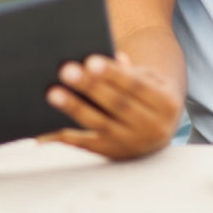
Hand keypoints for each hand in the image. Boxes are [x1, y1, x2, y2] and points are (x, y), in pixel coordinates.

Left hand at [44, 51, 183, 159]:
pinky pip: (87, 145)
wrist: (160, 127)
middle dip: (90, 86)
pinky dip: (65, 137)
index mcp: (166, 104)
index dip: (113, 74)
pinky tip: (46, 129)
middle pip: (117, 104)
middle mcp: (153, 128)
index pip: (136, 86)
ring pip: (100, 124)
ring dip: (75, 108)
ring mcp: (133, 145)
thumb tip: (105, 58)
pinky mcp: (114, 154)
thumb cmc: (148, 93)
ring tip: (53, 92)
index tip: (90, 60)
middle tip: (66, 70)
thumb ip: (128, 69)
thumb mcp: (148, 78)